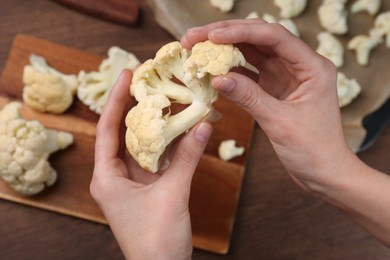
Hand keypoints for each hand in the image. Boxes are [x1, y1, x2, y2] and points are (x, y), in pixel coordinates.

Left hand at [90, 69, 212, 258]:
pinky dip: (166, 144)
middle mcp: (114, 176)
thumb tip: (204, 125)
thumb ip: (188, 158)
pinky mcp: (147, 189)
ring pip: (141, 145)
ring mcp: (131, 183)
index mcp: (106, 177)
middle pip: (123, 133)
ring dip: (153, 124)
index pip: (106, 129)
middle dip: (135, 107)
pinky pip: (155, 159)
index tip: (126, 74)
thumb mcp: (172, 194)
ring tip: (165, 98)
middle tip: (149, 80)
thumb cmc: (157, 240)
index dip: (115, 99)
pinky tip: (178, 127)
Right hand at [182, 20, 389, 245]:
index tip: (212, 36)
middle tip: (194, 37)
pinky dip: (230, 70)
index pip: (274, 36)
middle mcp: (299, 65)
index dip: (241, 31)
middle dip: (227, 34)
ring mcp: (285, 76)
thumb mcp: (279, 122)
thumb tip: (217, 77)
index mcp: (312, 66)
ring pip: (251, 53)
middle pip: (259, 39)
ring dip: (225, 50)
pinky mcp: (274, 88)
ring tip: (197, 49)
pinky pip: (249, 73)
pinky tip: (211, 70)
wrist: (324, 173)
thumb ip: (249, 97)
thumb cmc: (313, 150)